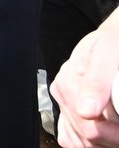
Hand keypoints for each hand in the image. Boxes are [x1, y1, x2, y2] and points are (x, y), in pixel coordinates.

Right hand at [54, 13, 118, 146]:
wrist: (115, 39)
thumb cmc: (114, 44)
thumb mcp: (109, 52)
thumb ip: (97, 79)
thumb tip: (86, 111)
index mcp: (68, 82)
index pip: (91, 128)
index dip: (116, 135)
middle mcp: (63, 94)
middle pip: (88, 138)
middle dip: (113, 138)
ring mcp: (65, 104)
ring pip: (81, 142)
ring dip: (103, 141)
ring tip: (117, 129)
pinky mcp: (68, 112)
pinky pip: (70, 139)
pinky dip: (85, 142)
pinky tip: (103, 135)